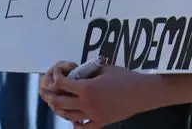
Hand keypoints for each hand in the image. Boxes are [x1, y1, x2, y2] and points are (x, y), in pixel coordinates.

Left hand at [40, 61, 155, 125]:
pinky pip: (83, 127)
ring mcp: (93, 115)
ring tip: (58, 101)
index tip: (58, 74)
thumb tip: (77, 72)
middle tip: (49, 89)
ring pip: (67, 115)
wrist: (141, 92)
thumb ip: (89, 71)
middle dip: (51, 95)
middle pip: (59, 102)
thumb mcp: (105, 68)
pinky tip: (74, 118)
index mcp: (87, 88)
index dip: (57, 78)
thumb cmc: (125, 78)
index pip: (62, 84)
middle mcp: (86, 104)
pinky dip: (75, 123)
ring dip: (59, 108)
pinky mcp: (100, 122)